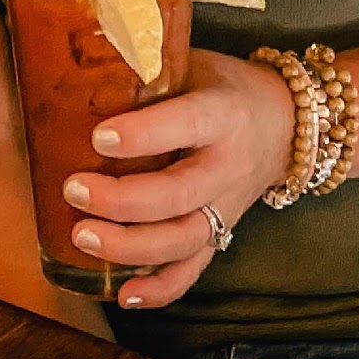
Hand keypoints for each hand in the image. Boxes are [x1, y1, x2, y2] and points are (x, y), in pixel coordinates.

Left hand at [62, 49, 294, 310]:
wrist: (285, 123)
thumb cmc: (223, 86)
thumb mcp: (193, 64)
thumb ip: (148, 72)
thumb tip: (78, 71)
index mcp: (223, 112)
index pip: (185, 125)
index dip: (142, 135)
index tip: (98, 137)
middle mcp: (228, 164)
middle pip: (178, 194)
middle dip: (122, 200)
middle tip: (73, 189)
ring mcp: (228, 205)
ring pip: (183, 239)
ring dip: (130, 247)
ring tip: (81, 236)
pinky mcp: (223, 232)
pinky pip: (195, 269)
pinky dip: (161, 288)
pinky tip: (124, 295)